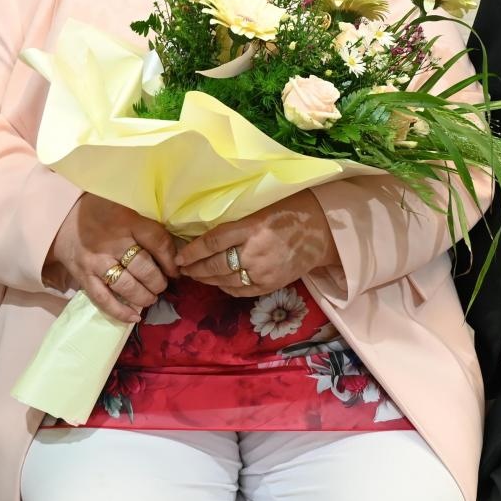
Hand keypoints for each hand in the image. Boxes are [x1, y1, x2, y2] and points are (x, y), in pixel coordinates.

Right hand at [43, 194, 177, 323]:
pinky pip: (103, 299)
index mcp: (126, 221)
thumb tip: (174, 249)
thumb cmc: (100, 212)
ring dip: (144, 296)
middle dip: (158, 281)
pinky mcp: (84, 277)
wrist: (61, 220)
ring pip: (127, 286)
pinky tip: (135, 317)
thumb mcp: (126, 206)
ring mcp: (97, 262)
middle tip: (163, 284)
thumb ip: (147, 224)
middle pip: (144, 267)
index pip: (157, 242)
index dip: (171, 260)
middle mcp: (112, 242)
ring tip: (152, 297)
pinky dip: (120, 311)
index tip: (176, 270)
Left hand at [176, 192, 340, 297]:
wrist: (321, 232)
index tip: (178, 256)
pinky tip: (218, 283)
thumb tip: (208, 236)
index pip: (213, 242)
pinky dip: (225, 288)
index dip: (192, 251)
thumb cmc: (290, 212)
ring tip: (196, 275)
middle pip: (215, 265)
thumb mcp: (261, 210)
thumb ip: (237, 224)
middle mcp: (255, 251)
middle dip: (195, 269)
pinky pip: (240, 291)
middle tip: (183, 268)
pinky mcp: (270, 285)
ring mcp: (263, 271)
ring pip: (225, 281)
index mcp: (251, 227)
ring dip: (207, 279)